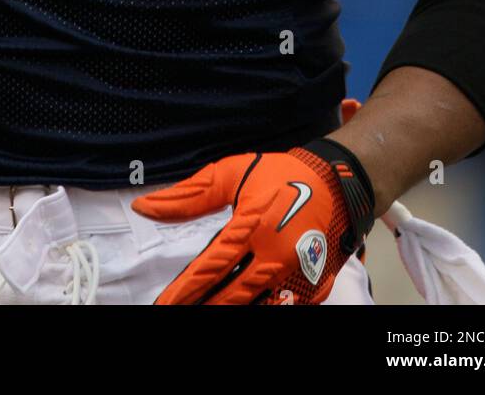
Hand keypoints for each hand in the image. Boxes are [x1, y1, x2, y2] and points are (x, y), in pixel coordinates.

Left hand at [133, 139, 373, 304]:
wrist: (338, 182)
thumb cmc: (282, 175)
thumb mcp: (232, 174)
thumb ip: (188, 196)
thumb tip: (145, 207)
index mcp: (253, 228)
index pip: (209, 268)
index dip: (183, 290)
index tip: (164, 302)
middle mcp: (274, 258)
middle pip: (229, 296)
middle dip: (202, 305)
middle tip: (178, 310)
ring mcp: (296, 276)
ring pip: (255, 306)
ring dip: (228, 309)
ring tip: (206, 309)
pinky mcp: (312, 287)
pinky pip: (280, 307)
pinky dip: (259, 308)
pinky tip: (240, 307)